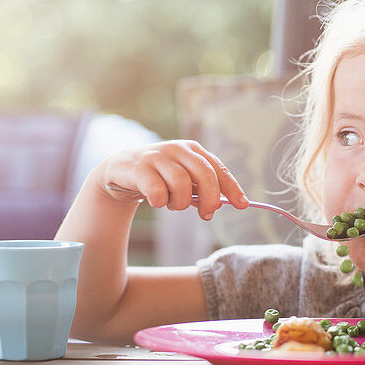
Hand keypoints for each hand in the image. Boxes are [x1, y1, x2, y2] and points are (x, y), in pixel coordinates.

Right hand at [94, 140, 247, 219]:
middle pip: (205, 174)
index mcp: (193, 150)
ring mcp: (158, 156)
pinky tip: (157, 201)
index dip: (232, 187)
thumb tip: (221, 203)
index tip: (243, 205)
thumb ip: (201, 189)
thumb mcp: (183, 180)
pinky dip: (161, 202)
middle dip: (210, 198)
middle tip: (207, 214)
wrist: (121, 170)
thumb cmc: (159, 177)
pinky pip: (158, 191)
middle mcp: (178, 149)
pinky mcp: (140, 167)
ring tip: (173, 205)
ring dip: (181, 203)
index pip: (218, 168)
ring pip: (182, 184)